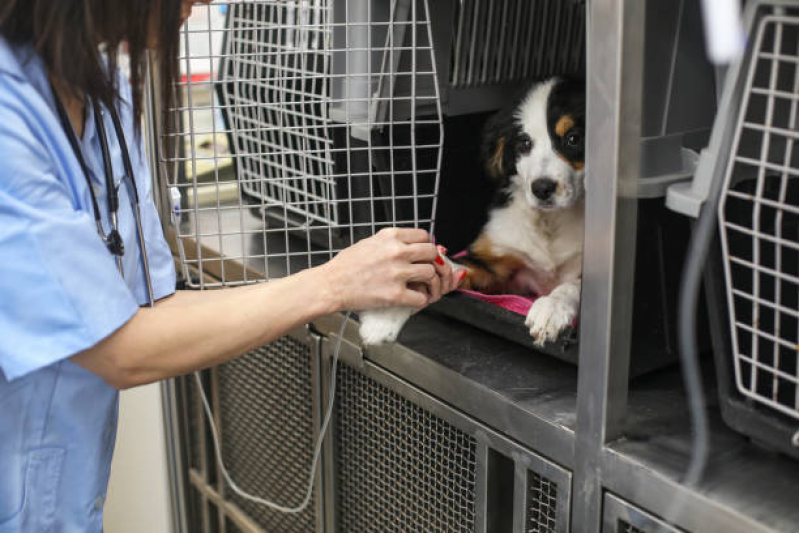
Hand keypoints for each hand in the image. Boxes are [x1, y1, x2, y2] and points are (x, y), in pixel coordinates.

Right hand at [319, 228, 459, 311]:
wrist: (330, 285)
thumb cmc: (346, 266)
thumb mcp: (370, 242)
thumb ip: (392, 243)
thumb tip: (413, 247)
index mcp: (390, 236)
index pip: (424, 236)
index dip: (426, 246)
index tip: (423, 255)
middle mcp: (396, 252)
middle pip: (432, 253)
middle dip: (431, 262)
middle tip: (425, 271)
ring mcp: (397, 273)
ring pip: (430, 274)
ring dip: (428, 282)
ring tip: (421, 287)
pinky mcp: (394, 295)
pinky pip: (421, 298)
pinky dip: (420, 301)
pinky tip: (413, 299)